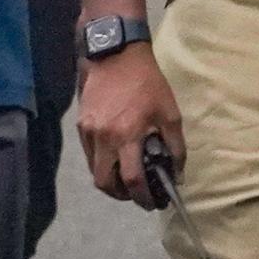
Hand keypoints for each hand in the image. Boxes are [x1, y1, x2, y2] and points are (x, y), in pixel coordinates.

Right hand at [75, 45, 183, 208]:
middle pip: (104, 183)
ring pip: (94, 171)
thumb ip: (175, 148)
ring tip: (127, 175)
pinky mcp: (81, 125)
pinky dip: (102, 162)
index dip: (142, 197)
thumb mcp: (170, 114)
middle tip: (136, 193)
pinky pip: (89, 155)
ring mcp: (88, 132)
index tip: (152, 203)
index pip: (132, 180)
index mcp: (127, 136)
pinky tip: (116, 154)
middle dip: (121, 195)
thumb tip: (177, 175)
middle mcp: (103, 138)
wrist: (114, 55)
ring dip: (110, 180)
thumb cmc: (147, 83)